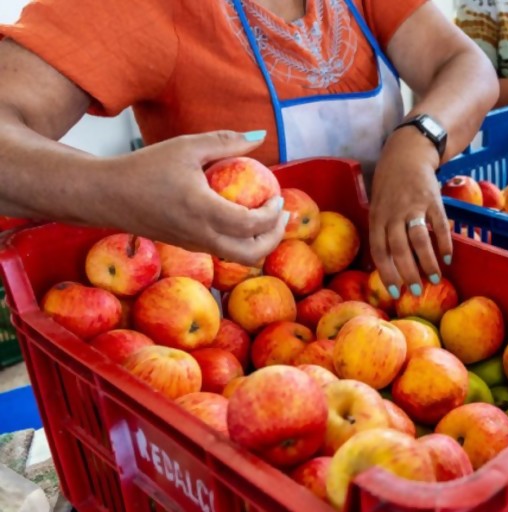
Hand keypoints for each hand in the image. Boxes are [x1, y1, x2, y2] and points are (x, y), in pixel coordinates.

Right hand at [102, 131, 286, 264]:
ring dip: (259, 243)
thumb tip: (259, 137)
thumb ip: (224, 141)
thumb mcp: (186, 147)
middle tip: (282, 216)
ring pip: (238, 258)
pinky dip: (240, 240)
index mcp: (203, 212)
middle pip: (251, 254)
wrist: (105, 194)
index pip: (251, 225)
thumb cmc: (144, 167)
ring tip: (268, 219)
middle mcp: (201, 236)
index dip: (273, 215)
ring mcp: (193, 245)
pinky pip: (222, 251)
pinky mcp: (186, 246)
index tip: (278, 196)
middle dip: (274, 238)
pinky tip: (241, 218)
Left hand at [369, 128, 453, 297]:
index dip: (387, 273)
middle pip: (399, 249)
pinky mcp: (433, 200)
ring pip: (419, 240)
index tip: (396, 292)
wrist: (407, 153)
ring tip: (435, 278)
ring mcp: (414, 206)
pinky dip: (444, 243)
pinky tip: (447, 258)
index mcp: (378, 218)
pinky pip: (439, 226)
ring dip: (428, 262)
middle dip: (408, 273)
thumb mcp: (378, 207)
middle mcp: (394, 214)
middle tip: (417, 290)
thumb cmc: (390, 186)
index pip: (380, 250)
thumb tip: (389, 266)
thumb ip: (382, 232)